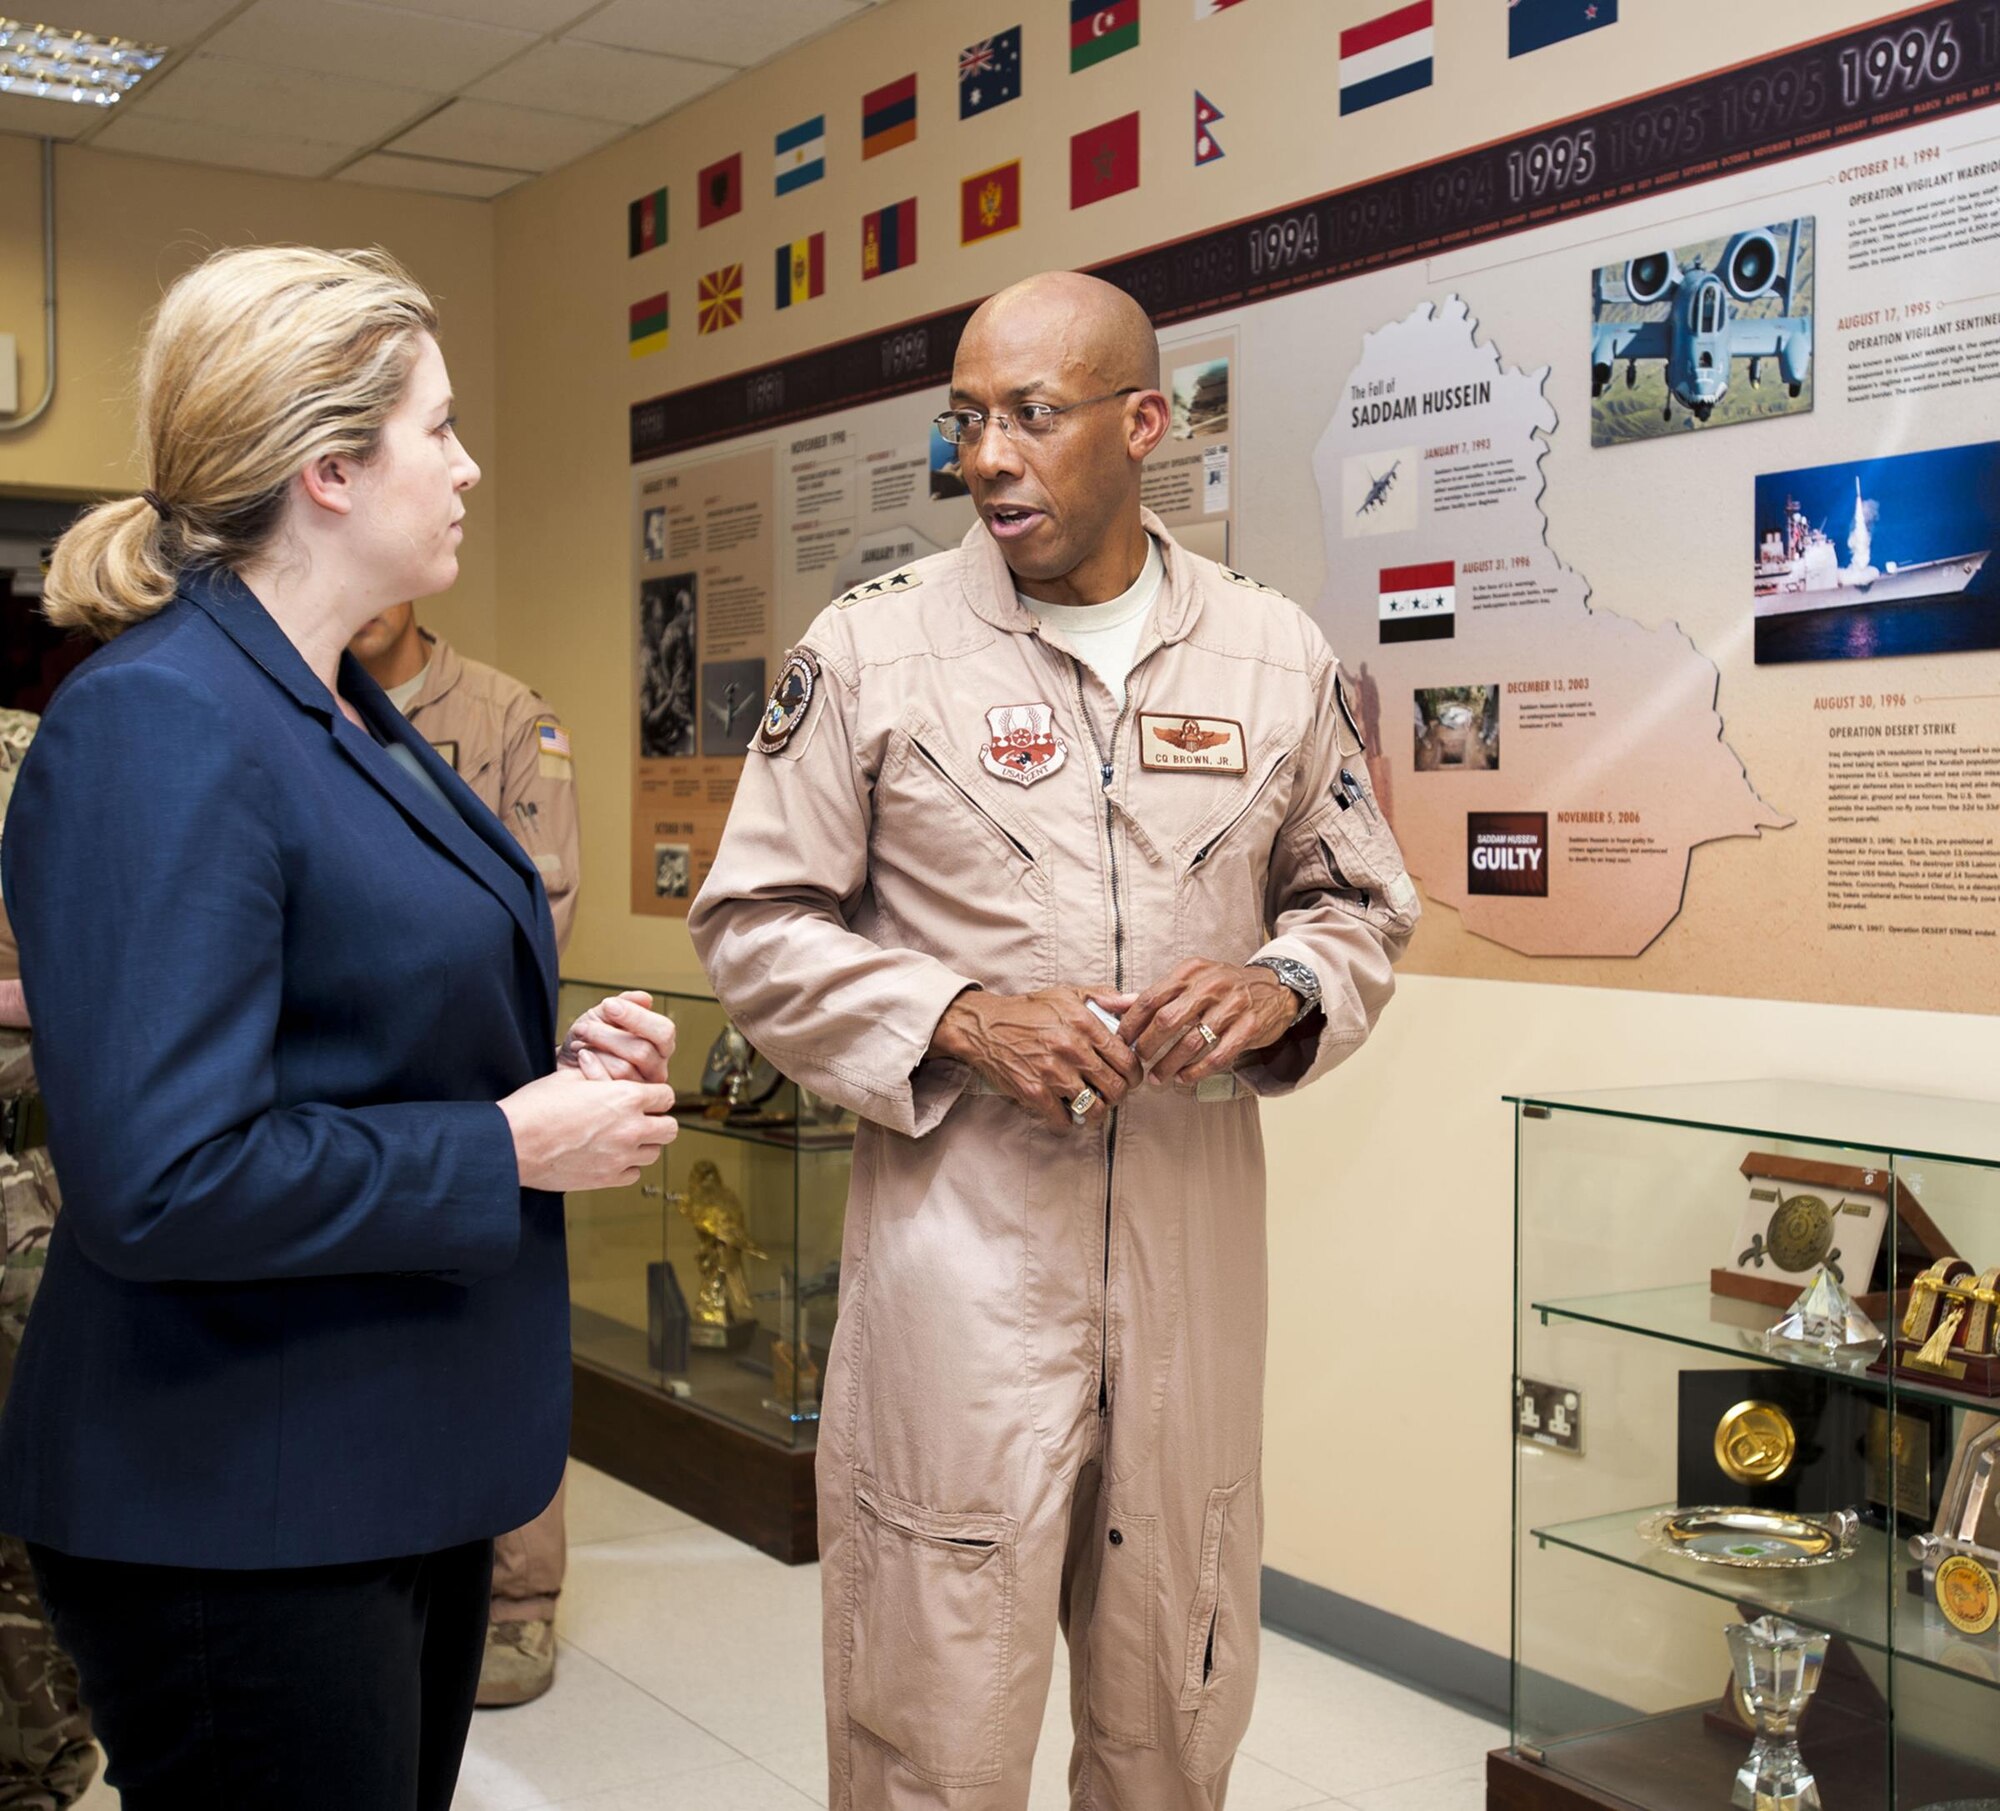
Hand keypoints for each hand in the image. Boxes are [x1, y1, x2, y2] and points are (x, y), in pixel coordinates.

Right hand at [500, 1065, 677, 1192]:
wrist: (513, 1143)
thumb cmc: (537, 1107)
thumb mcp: (571, 1077)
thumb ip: (600, 1073)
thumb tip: (606, 1064)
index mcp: (626, 1098)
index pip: (666, 1096)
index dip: (656, 1095)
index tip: (646, 1097)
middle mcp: (631, 1128)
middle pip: (669, 1128)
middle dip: (658, 1121)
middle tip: (641, 1118)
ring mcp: (621, 1157)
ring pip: (654, 1152)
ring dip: (644, 1144)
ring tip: (622, 1137)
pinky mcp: (607, 1179)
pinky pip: (633, 1173)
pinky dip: (627, 1165)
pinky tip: (610, 1155)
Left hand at [559, 991, 675, 1083]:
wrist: (565, 1066)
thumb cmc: (587, 1040)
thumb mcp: (602, 1016)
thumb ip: (623, 1004)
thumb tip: (645, 998)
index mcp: (659, 1044)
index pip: (664, 1031)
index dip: (637, 1017)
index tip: (609, 1005)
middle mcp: (656, 1068)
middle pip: (643, 1051)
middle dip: (608, 1036)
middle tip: (584, 1027)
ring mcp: (640, 1089)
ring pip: (624, 1068)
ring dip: (595, 1051)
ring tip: (577, 1041)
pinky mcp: (621, 1105)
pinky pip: (608, 1085)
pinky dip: (589, 1067)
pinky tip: (580, 1059)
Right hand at [930, 986, 1141, 1131]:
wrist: (984, 1027)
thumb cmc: (1028, 1011)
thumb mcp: (1066, 994)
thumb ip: (1103, 996)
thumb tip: (1133, 1001)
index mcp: (1084, 1024)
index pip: (1127, 1059)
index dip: (1135, 1073)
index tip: (1130, 1077)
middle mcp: (1071, 1048)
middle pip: (1116, 1087)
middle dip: (1119, 1095)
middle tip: (1112, 1093)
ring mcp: (1052, 1073)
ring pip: (1094, 1108)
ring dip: (1097, 1112)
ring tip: (1093, 1106)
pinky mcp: (1034, 1092)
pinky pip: (1064, 1120)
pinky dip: (1069, 1121)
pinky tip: (1067, 1112)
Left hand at [1117, 960, 1299, 1088]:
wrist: (1274, 988)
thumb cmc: (1222, 987)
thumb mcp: (1189, 981)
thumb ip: (1153, 994)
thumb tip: (1111, 1005)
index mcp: (1189, 971)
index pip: (1150, 998)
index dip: (1131, 1024)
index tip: (1121, 1043)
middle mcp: (1211, 985)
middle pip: (1167, 1020)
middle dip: (1148, 1046)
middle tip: (1139, 1062)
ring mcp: (1233, 1005)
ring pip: (1192, 1042)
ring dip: (1170, 1064)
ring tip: (1158, 1077)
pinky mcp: (1250, 1026)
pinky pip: (1218, 1055)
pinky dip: (1197, 1071)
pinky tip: (1184, 1077)